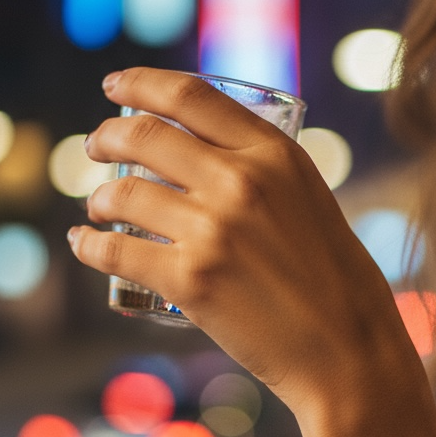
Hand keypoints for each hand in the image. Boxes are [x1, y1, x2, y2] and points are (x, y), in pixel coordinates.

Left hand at [69, 68, 419, 421]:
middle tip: (96, 147)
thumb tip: (209, 160)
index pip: (190, 96)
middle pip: (145, 136)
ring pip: (123, 194)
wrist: (350, 352)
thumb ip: (266, 175)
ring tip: (99, 207)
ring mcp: (212, 231)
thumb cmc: (338, 284)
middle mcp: (240, 182)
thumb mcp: (312, 202)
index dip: (141, 83)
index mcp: (276, 154)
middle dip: (107, 136)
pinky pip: (115, 252)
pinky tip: (85, 244)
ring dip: (99, 198)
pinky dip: (89, 246)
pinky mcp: (190, 281)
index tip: (114, 86)